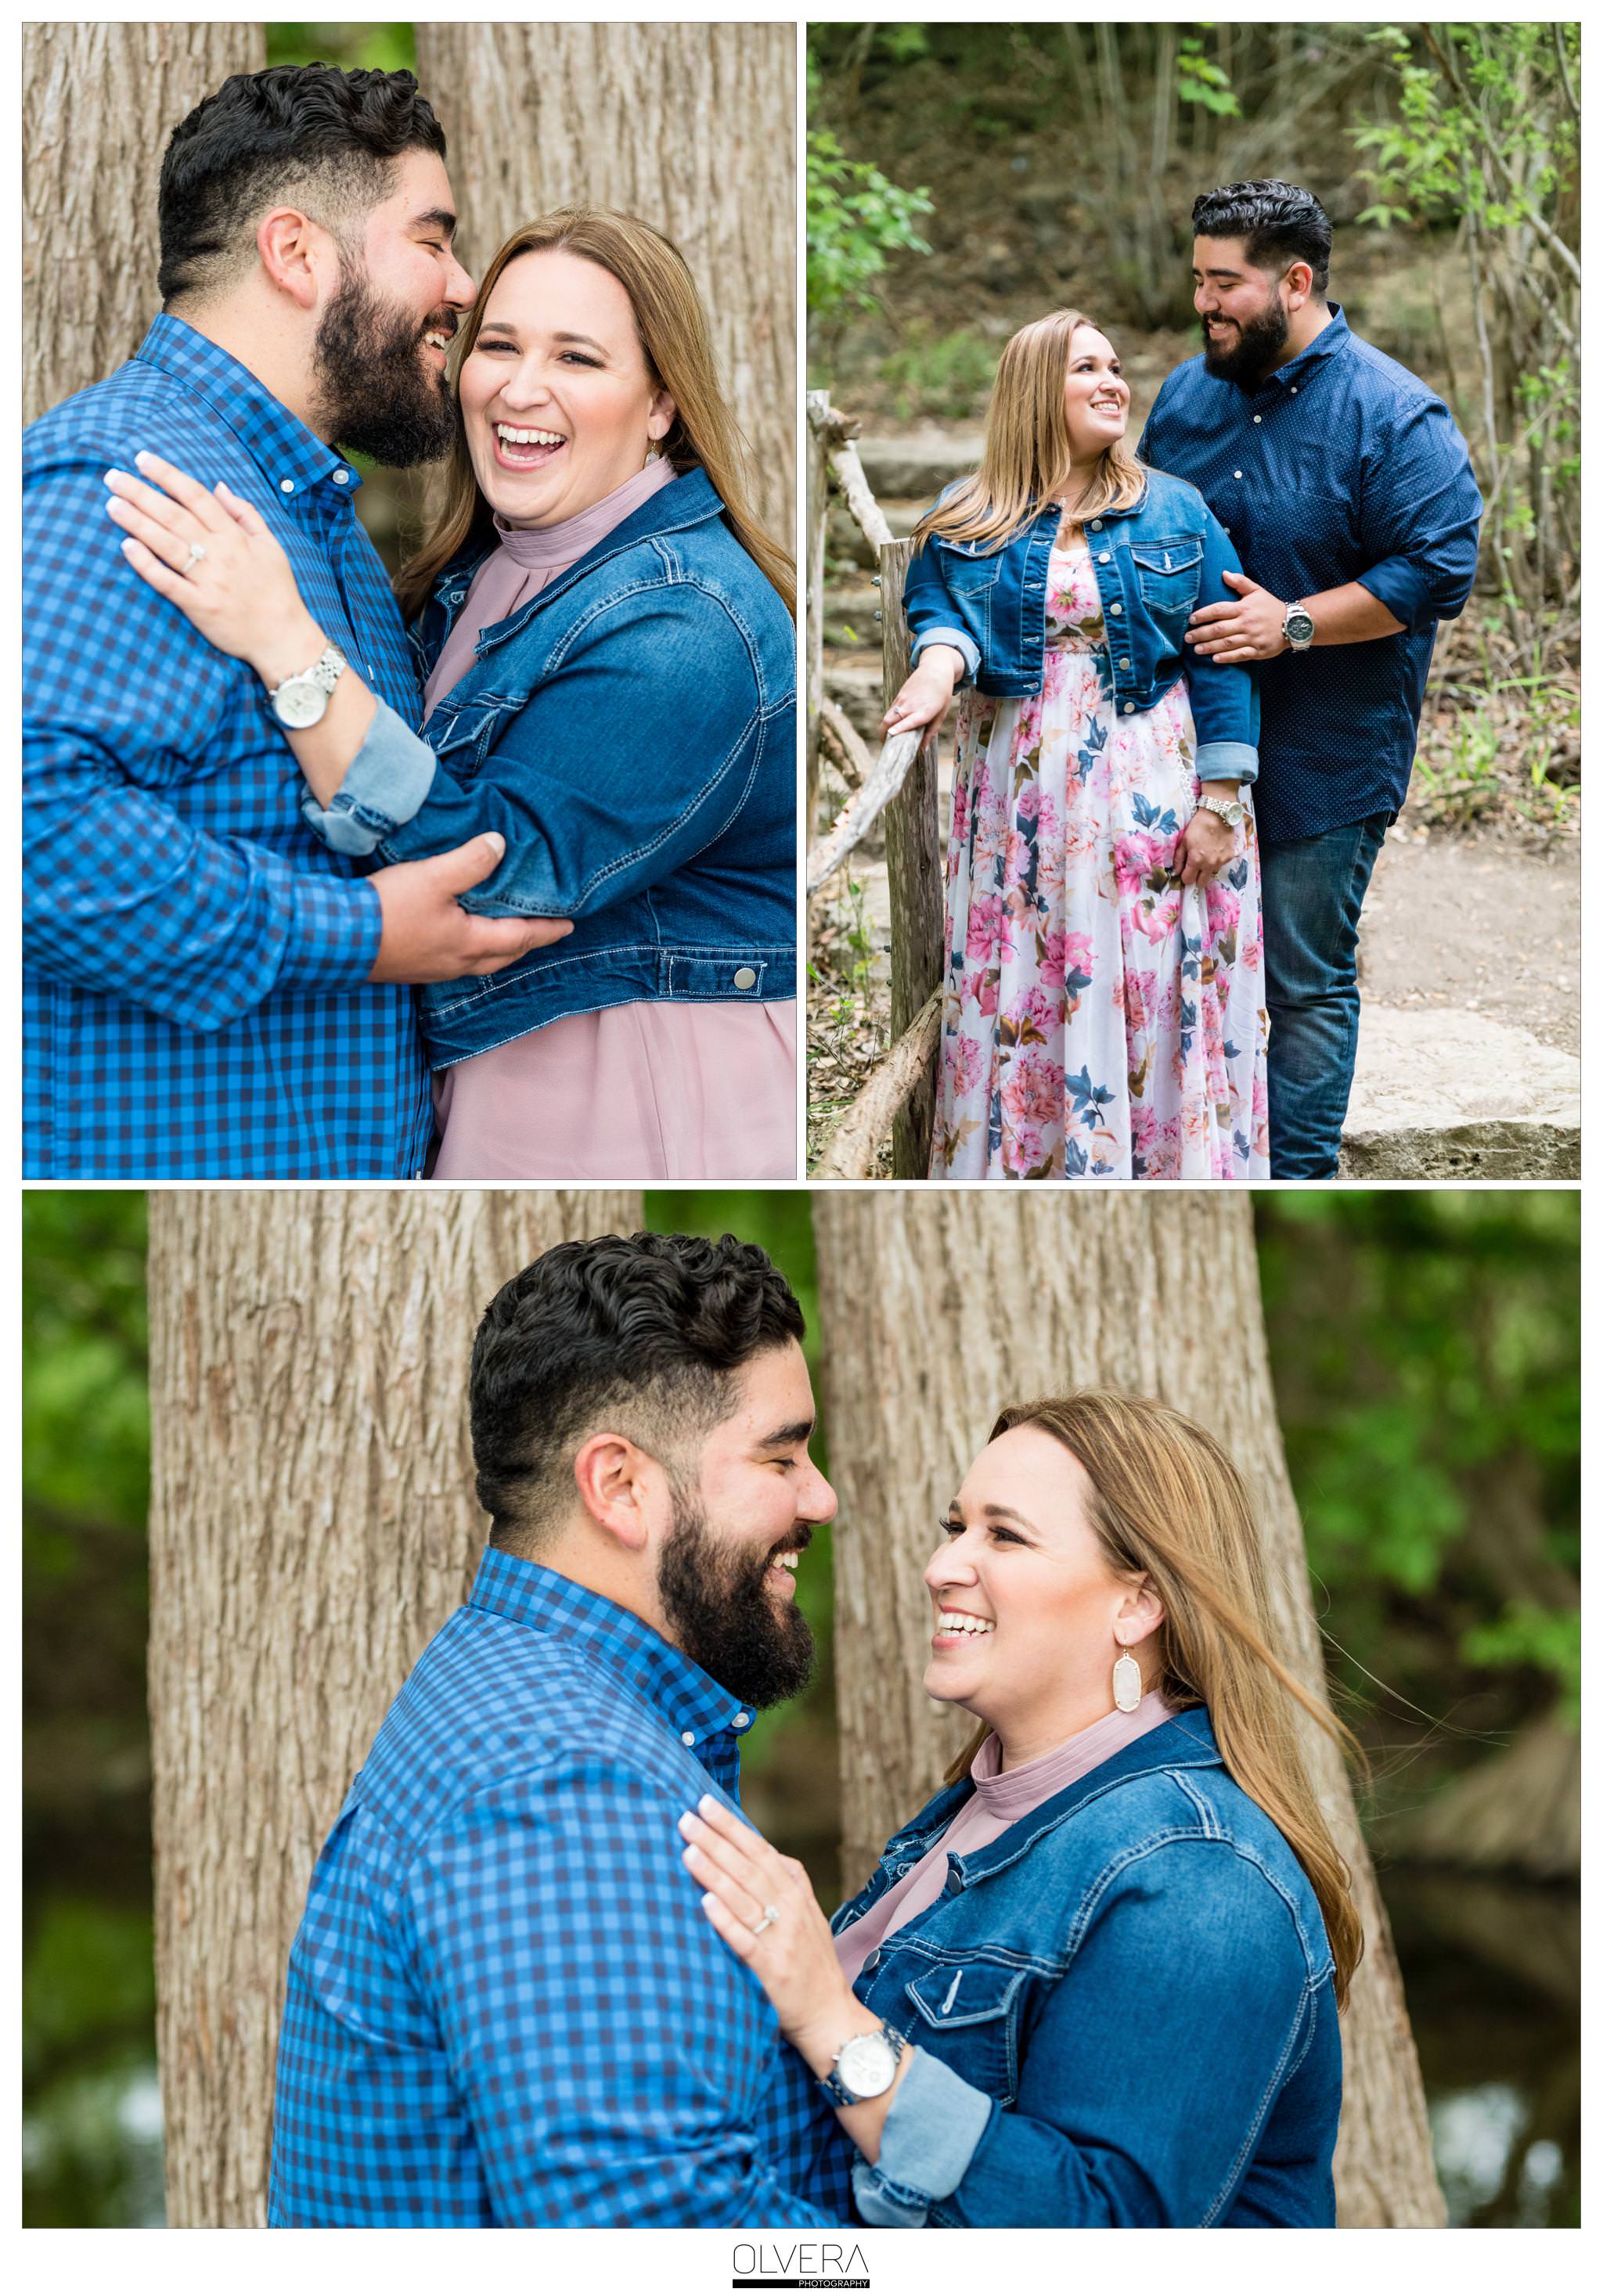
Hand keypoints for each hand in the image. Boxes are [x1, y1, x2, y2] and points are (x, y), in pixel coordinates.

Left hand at [106, 450, 321, 683]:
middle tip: (112, 477)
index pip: (196, 496)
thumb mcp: (271, 545)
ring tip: (112, 505)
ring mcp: (208, 581)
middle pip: (174, 516)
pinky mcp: (199, 606)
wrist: (284, 637)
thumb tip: (219, 486)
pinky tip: (127, 547)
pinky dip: (147, 564)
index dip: (167, 475)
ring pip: (167, 544)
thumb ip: (245, 514)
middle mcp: (220, 554)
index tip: (142, 460)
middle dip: (141, 493)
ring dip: (137, 523)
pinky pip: (168, 582)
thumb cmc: (277, 590)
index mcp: (235, 536)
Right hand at [367, 834, 573, 982]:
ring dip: (500, 949)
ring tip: (509, 934)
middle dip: (526, 943)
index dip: (546, 930)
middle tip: (544, 931)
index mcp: (470, 944)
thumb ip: (471, 862)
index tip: (570, 926)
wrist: (335, 940)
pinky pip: (457, 962)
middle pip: (504, 955)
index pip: (521, 937)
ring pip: (480, 961)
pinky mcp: (413, 968)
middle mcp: (457, 964)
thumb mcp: (433, 877)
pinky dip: (473, 950)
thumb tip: (499, 845)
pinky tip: (462, 939)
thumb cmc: (387, 910)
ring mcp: (434, 970)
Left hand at [679, 1795, 862, 2061]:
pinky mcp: (772, 1970)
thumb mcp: (808, 1914)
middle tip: (686, 1816)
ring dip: (715, 1871)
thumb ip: (788, 1882)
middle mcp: (789, 1911)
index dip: (732, 1826)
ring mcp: (781, 1940)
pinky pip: (746, 1941)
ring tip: (688, 1849)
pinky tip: (705, 1902)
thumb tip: (763, 1848)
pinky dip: (726, 1920)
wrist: (832, 2016)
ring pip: (744, 1897)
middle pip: (748, 1867)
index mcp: (795, 1893)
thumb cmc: (812, 1962)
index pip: (759, 1850)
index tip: (705, 1802)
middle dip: (716, 1839)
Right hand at [883, 647, 962, 737]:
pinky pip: (891, 710)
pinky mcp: (899, 696)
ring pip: (888, 716)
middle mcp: (911, 705)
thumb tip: (923, 749)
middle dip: (883, 734)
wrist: (936, 669)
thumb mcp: (941, 714)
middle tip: (885, 746)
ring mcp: (903, 700)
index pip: (908, 721)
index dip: (899, 728)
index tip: (890, 735)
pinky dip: (889, 720)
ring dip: (884, 728)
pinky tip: (893, 726)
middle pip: (890, 720)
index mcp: (924, 711)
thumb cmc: (941, 693)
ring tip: (886, 739)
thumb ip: (931, 732)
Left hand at [1174, 805, 1236, 888]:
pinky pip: (1221, 865)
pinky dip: (1217, 860)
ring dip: (1207, 869)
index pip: (1188, 880)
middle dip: (1196, 878)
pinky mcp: (1230, 856)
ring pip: (1212, 874)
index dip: (1185, 877)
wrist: (1218, 815)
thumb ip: (1179, 858)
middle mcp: (1209, 864)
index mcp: (1196, 861)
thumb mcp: (1184, 841)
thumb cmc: (1198, 826)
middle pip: (1202, 883)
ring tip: (1206, 855)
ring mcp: (1221, 861)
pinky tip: (1215, 850)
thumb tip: (1176, 872)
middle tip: (1195, 868)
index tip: (1185, 871)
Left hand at [1186, 570, 1288, 662]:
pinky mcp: (1258, 651)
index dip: (1203, 614)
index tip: (1191, 619)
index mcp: (1244, 607)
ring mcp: (1252, 638)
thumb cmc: (1271, 607)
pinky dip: (1226, 658)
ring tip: (1196, 649)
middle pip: (1219, 629)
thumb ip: (1240, 583)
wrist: (1294, 623)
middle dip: (1201, 634)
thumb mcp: (1257, 591)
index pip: (1219, 610)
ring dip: (1209, 647)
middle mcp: (1246, 623)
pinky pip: (1239, 655)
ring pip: (1226, 643)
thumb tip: (1224, 573)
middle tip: (1187, 638)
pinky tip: (1214, 659)